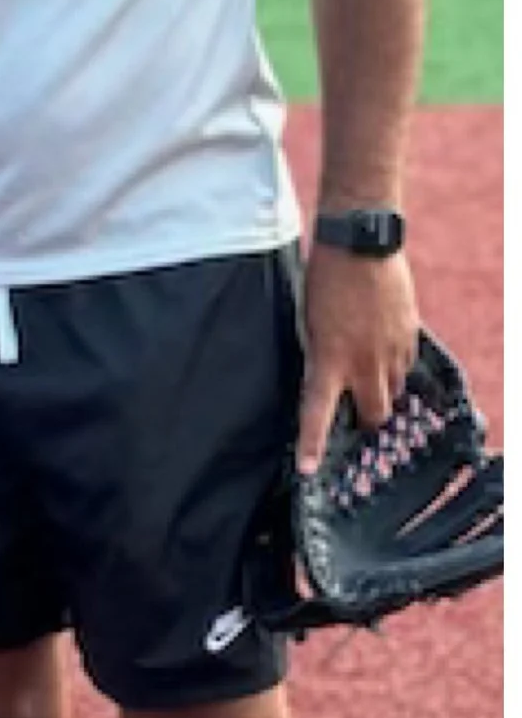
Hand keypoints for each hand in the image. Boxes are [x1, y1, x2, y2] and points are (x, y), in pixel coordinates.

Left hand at [296, 244, 421, 469]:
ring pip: (394, 390)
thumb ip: (320, 356)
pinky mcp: (410, 335)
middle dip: (368, 422)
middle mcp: (364, 363)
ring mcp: (392, 351)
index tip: (308, 470)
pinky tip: (381, 346)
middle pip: (375, 415)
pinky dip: (394, 364)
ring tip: (368, 372)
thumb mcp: (308, 325)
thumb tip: (327, 377)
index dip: (312, 445)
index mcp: (329, 361)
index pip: (318, 414)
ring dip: (382, 390)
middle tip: (358, 417)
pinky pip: (405, 364)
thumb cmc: (323, 282)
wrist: (360, 246)